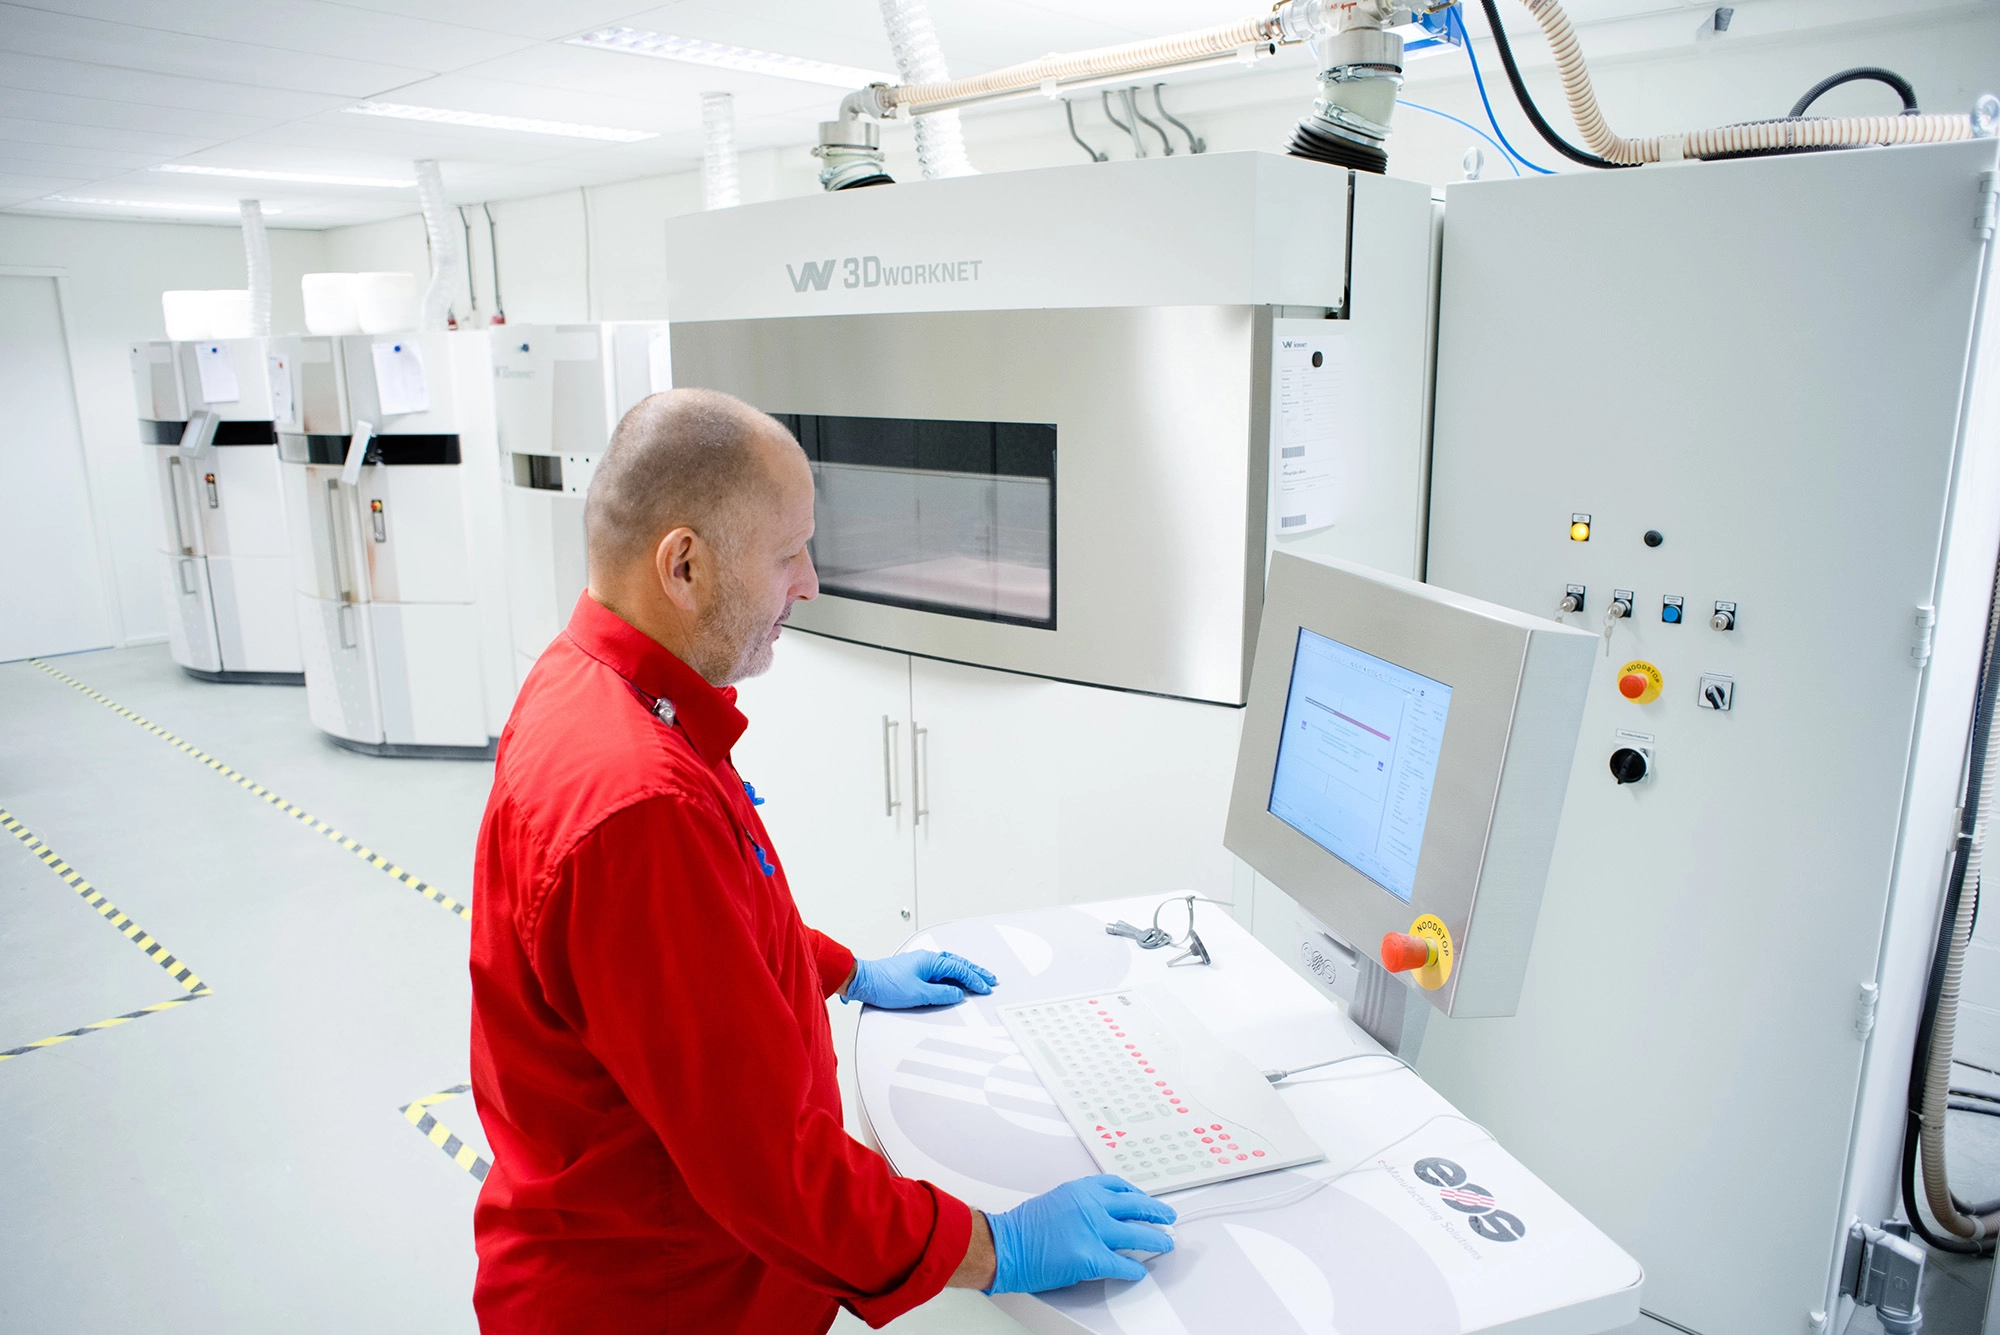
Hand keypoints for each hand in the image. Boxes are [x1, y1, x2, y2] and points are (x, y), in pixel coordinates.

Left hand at [842, 950, 996, 1008]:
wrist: (863, 981)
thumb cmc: (884, 984)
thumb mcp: (917, 994)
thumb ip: (940, 994)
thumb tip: (957, 994)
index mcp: (930, 961)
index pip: (958, 970)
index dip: (974, 979)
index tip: (985, 988)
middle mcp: (927, 960)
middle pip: (958, 964)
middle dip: (975, 971)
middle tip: (990, 979)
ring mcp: (921, 964)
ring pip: (950, 966)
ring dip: (965, 972)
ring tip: (978, 978)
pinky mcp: (915, 971)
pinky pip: (940, 971)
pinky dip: (952, 975)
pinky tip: (955, 981)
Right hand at [983, 1176, 1176, 1293]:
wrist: (1003, 1245)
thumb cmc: (1023, 1227)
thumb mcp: (1056, 1200)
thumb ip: (1082, 1204)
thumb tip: (1103, 1216)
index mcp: (1082, 1189)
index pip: (1120, 1186)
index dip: (1138, 1194)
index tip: (1145, 1199)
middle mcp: (1091, 1205)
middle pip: (1136, 1206)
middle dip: (1157, 1212)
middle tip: (1168, 1217)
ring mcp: (1093, 1230)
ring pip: (1137, 1234)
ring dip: (1156, 1240)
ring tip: (1165, 1243)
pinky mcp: (1091, 1257)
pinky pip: (1122, 1264)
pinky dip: (1134, 1269)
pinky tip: (1139, 1272)